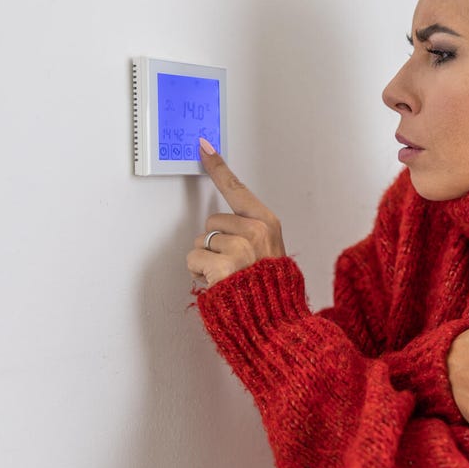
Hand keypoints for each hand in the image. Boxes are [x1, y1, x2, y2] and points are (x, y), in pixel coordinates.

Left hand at [187, 138, 285, 287]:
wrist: (274, 321)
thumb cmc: (269, 289)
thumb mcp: (270, 252)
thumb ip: (250, 232)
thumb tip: (223, 226)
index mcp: (268, 223)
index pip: (238, 188)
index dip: (218, 166)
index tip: (203, 146)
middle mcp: (256, 230)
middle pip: (212, 222)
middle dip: (214, 243)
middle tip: (232, 265)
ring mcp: (241, 247)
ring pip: (201, 242)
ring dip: (206, 261)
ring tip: (227, 276)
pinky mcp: (224, 264)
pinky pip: (194, 259)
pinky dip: (199, 274)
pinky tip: (217, 283)